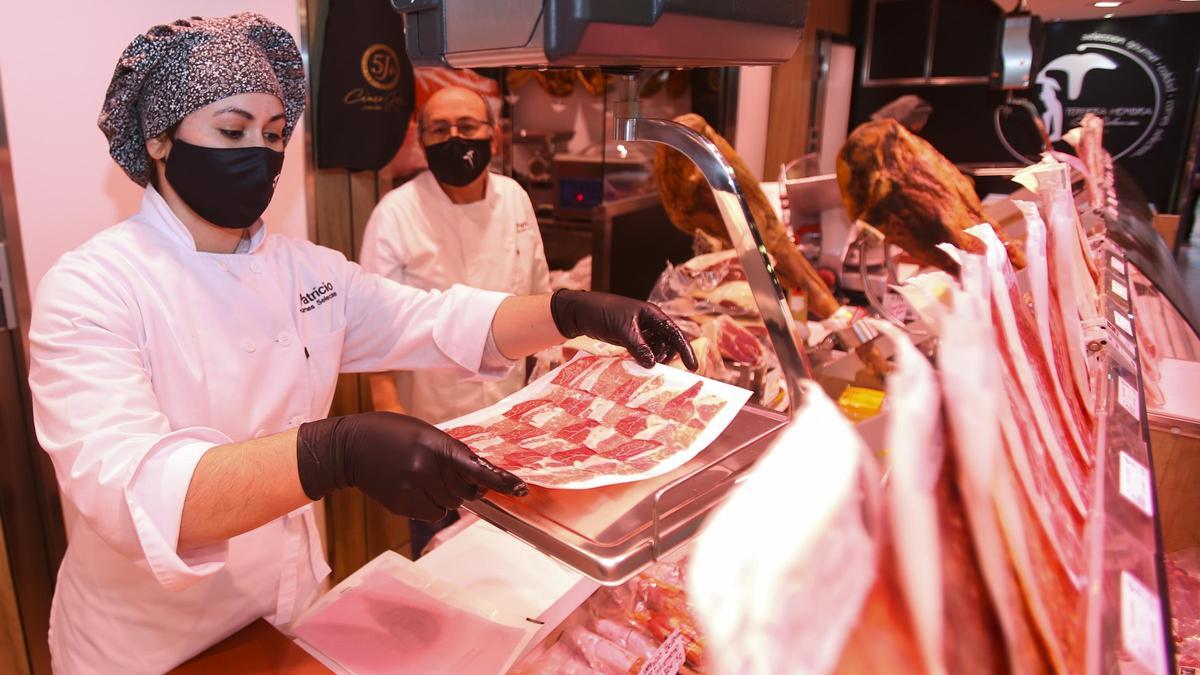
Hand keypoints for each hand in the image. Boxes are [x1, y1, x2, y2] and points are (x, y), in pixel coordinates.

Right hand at [296, 412, 527, 520]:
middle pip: (465, 491)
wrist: (350, 447)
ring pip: (450, 504)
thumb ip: (449, 452)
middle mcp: (426, 467)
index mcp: (435, 444)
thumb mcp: (424, 432)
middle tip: (446, 474)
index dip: (500, 481)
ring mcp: (412, 488)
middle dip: (464, 486)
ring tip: (423, 478)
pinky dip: (430, 506)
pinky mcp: (401, 503)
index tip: (520, 489)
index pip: (476, 467)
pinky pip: (432, 513)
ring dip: (445, 496)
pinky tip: (414, 489)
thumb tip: (476, 477)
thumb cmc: (391, 434)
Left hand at [550, 290, 697, 370]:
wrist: (580, 312)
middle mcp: (649, 321)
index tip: (692, 368)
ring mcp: (640, 330)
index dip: (685, 350)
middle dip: (665, 355)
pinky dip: (643, 358)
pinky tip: (636, 363)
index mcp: (652, 314)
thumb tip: (652, 364)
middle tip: (654, 365)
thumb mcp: (623, 331)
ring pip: (656, 348)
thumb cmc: (602, 314)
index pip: (675, 333)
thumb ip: (639, 347)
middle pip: (668, 343)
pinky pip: (644, 350)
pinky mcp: (630, 337)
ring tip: (642, 364)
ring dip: (653, 358)